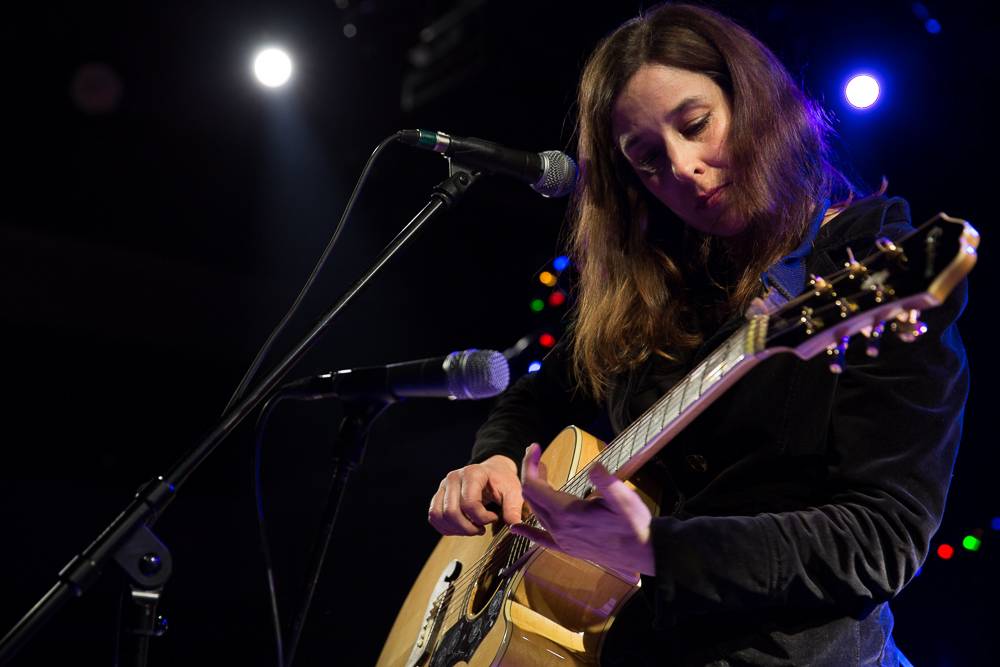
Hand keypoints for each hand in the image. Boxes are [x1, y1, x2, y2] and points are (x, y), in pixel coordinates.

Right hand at [428, 454, 522, 535]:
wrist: (493, 472)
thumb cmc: (502, 481)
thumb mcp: (514, 492)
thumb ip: (514, 509)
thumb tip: (516, 528)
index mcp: (472, 473)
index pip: (469, 503)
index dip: (482, 518)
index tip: (494, 517)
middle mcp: (454, 478)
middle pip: (451, 512)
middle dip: (468, 528)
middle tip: (481, 529)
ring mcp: (443, 486)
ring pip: (439, 516)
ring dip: (456, 529)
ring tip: (472, 528)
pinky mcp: (439, 495)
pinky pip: (434, 517)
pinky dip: (446, 528)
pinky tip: (461, 527)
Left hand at [510, 443, 655, 576]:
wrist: (644, 552)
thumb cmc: (634, 523)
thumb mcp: (624, 499)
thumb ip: (607, 483)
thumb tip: (595, 466)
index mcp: (567, 513)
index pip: (533, 486)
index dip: (530, 464)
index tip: (535, 446)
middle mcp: (558, 528)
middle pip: (531, 497)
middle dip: (531, 473)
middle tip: (538, 456)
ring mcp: (561, 540)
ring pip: (536, 513)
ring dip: (534, 492)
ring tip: (542, 474)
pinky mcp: (567, 548)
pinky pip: (541, 539)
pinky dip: (527, 531)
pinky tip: (516, 528)